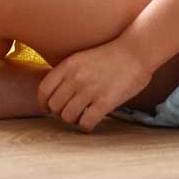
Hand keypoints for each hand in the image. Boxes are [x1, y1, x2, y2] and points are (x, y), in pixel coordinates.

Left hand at [37, 38, 153, 132]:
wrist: (135, 52)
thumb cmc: (110, 55)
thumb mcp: (82, 57)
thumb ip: (68, 72)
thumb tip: (57, 91)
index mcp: (68, 65)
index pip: (44, 89)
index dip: (43, 103)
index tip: (47, 109)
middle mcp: (75, 78)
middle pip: (54, 106)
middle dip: (60, 112)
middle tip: (70, 112)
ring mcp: (89, 90)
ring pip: (67, 117)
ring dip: (73, 120)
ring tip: (82, 116)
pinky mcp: (105, 102)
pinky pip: (86, 122)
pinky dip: (86, 126)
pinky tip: (91, 122)